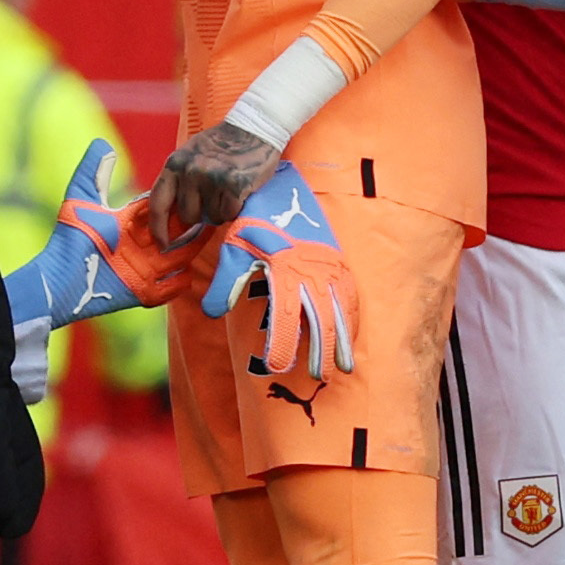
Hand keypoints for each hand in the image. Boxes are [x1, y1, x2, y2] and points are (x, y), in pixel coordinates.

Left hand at [3, 140, 204, 328]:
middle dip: (191, 226)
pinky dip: (179, 284)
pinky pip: (168, 289)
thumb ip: (93, 172)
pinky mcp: (141, 292)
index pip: (156, 212)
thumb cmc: (69, 238)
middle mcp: (137, 248)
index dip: (173, 203)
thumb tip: (103, 143)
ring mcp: (141, 271)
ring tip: (212, 239)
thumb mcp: (81, 200)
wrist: (59, 278)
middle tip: (212, 213)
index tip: (193, 188)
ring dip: (192, 251)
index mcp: (127, 226)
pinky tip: (191, 274)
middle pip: (173, 235)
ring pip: (176, 260)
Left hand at [151, 120, 282, 239]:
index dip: (157, 227)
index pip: (158, 202)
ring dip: (219, 211)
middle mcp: (190, 171)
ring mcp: (211, 178)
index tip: (162, 244)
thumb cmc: (221, 145)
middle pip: (188, 216)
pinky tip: (238, 192)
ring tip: (226, 190)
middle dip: (200, 214)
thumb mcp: (190, 156)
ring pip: (211, 217)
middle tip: (213, 198)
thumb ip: (178, 181)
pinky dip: (234, 209)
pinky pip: (229, 214)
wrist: (253, 128)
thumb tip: (168, 217)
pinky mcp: (234, 185)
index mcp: (174, 164)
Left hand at [200, 161, 357, 379]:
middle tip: (315, 377)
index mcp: (285, 268)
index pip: (285, 314)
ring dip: (342, 340)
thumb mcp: (235, 246)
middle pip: (319, 319)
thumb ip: (226, 281)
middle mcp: (312, 270)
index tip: (275, 367)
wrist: (285, 187)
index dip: (281, 342)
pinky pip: (350, 295)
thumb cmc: (256, 219)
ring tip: (343, 368)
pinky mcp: (339, 261)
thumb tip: (212, 314)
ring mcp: (330, 266)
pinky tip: (351, 337)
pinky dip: (352, 318)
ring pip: (339, 310)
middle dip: (319, 350)